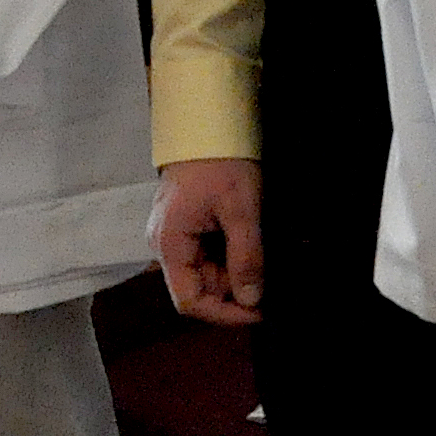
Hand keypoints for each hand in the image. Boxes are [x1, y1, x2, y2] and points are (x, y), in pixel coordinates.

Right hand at [155, 156, 264, 324]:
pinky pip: (208, 253)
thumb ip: (246, 258)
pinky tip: (252, 244)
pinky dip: (232, 255)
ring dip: (236, 271)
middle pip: (199, 287)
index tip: (258, 311)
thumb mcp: (241, 210)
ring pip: (206, 272)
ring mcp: (175, 234)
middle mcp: (166, 245)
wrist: (208, 122)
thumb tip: (251, 299)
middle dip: (235, 289)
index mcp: (170, 244)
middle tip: (269, 277)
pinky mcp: (187, 224)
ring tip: (264, 256)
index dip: (224, 314)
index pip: (190, 301)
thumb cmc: (220, 160)